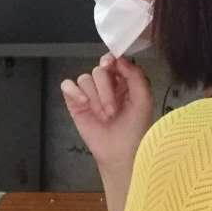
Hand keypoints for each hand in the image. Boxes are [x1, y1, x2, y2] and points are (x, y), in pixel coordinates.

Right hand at [60, 54, 153, 171]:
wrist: (120, 152)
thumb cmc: (135, 129)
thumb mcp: (144, 99)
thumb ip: (135, 75)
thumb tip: (120, 58)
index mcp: (123, 82)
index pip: (113, 61)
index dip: (110, 60)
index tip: (111, 65)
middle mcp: (105, 86)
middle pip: (98, 71)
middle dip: (106, 90)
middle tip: (113, 110)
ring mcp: (89, 94)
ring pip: (84, 79)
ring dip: (95, 98)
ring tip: (103, 115)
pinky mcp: (74, 103)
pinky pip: (67, 86)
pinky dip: (74, 92)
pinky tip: (84, 104)